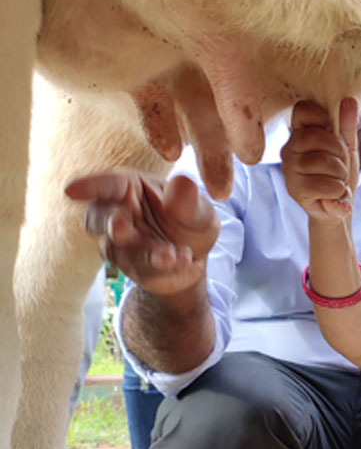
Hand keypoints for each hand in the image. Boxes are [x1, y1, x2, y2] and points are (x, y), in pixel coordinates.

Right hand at [64, 170, 218, 295]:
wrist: (194, 256)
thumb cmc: (190, 221)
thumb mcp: (199, 211)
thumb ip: (189, 202)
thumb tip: (183, 181)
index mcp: (131, 187)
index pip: (108, 184)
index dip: (90, 185)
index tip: (71, 189)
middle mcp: (117, 212)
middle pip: (97, 217)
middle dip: (108, 223)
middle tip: (122, 231)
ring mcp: (117, 242)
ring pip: (118, 249)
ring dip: (146, 253)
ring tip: (170, 255)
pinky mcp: (127, 265)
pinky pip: (140, 267)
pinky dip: (162, 266)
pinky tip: (183, 259)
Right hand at [281, 99, 359, 221]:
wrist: (338, 206)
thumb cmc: (338, 174)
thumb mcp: (347, 147)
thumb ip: (347, 125)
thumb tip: (349, 101)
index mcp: (301, 133)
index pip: (302, 110)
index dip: (321, 116)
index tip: (331, 130)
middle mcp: (289, 148)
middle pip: (314, 137)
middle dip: (338, 151)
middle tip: (341, 163)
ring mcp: (290, 169)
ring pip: (321, 161)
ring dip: (340, 173)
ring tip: (338, 180)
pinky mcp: (295, 190)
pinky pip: (324, 184)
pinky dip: (338, 190)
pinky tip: (335, 194)